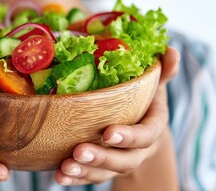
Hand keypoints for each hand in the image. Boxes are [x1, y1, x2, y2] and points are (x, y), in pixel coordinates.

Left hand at [54, 47, 179, 184]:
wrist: (137, 127)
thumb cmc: (143, 101)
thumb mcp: (153, 85)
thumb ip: (161, 72)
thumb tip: (170, 52)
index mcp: (151, 128)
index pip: (146, 135)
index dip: (129, 137)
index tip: (108, 133)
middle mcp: (137, 150)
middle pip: (125, 160)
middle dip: (102, 157)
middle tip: (79, 151)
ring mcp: (120, 161)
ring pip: (106, 172)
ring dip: (85, 171)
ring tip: (65, 167)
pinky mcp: (103, 168)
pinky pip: (91, 177)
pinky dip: (76, 178)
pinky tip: (59, 176)